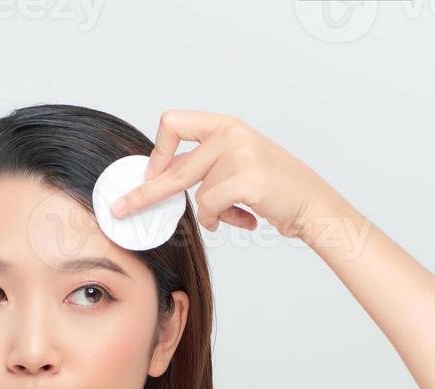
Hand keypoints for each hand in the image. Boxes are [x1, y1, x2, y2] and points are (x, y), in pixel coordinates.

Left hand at [111, 110, 339, 240]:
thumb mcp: (236, 165)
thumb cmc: (274, 188)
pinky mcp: (247, 177)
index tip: (150, 174)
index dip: (158, 152)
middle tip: (122, 209)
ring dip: (213, 212)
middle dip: (145, 193)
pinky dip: (221, 220)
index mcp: (226, 124)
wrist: (313, 204)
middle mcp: (231, 132)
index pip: (173, 123)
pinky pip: (212, 207)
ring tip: (237, 213)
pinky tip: (245, 220)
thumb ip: (203, 166)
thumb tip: (157, 177)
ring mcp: (239, 153)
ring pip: (198, 194)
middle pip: (173, 167)